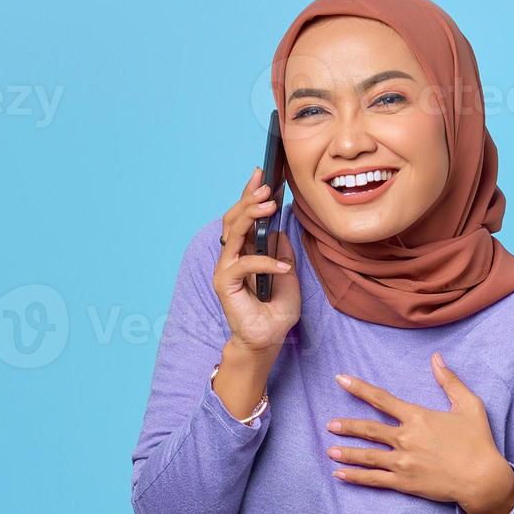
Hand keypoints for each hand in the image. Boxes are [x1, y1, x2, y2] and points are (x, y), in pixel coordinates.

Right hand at [214, 166, 300, 354]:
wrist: (269, 339)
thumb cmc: (276, 310)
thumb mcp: (288, 273)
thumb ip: (282, 251)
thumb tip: (280, 229)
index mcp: (245, 250)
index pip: (244, 216)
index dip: (250, 194)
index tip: (262, 173)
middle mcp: (232, 256)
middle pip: (234, 218)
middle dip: (249, 198)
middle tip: (267, 186)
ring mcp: (227, 269)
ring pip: (233, 233)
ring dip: (251, 216)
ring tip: (270, 206)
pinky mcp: (225, 284)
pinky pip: (243, 264)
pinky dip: (264, 261)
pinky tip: (282, 265)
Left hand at [325, 352, 513, 513]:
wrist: (482, 479)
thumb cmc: (478, 441)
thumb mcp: (469, 405)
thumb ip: (449, 381)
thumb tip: (436, 358)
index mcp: (417, 417)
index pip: (381, 399)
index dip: (358, 388)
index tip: (340, 380)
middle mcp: (405, 438)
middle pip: (368, 429)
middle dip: (347, 426)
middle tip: (330, 424)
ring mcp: (402, 462)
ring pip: (366, 455)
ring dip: (346, 452)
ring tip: (330, 451)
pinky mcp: (404, 482)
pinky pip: (374, 479)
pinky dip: (355, 477)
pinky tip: (339, 475)